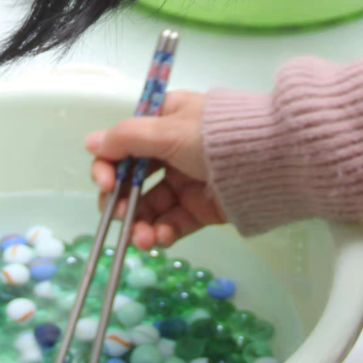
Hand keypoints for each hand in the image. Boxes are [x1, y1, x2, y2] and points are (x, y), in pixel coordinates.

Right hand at [84, 90, 225, 250]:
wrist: (272, 160)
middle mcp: (171, 152)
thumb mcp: (168, 131)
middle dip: (121, 201)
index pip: (122, 146)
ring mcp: (186, 182)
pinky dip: (162, 233)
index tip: (106, 183)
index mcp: (163, 123)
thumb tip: (90, 142)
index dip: (108, 166)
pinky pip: (173, 223)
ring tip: (140, 238)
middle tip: (117, 216)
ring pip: (150, 207)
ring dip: (139, 223)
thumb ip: (126, 139)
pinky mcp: (201, 209)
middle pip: (132, 181)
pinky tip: (158, 239)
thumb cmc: (216, 137)